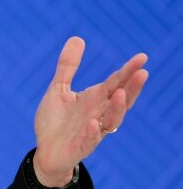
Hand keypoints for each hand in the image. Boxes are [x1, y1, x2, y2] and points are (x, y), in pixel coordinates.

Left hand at [32, 37, 148, 186]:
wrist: (45, 150)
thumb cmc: (56, 120)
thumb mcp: (58, 88)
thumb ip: (68, 66)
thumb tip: (77, 38)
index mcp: (94, 99)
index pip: (115, 83)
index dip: (128, 71)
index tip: (142, 57)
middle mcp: (99, 114)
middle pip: (120, 100)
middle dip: (132, 88)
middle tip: (143, 73)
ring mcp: (92, 131)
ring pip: (111, 120)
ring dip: (116, 108)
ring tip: (118, 94)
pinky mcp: (80, 147)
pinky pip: (90, 141)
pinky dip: (93, 133)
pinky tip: (94, 124)